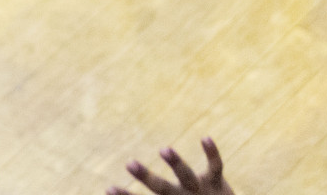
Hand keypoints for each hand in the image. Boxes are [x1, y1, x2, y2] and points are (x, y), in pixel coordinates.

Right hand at [112, 139, 231, 194]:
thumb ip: (160, 193)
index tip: (108, 188)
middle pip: (162, 188)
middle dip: (146, 176)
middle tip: (129, 163)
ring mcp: (201, 190)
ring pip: (187, 176)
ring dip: (175, 163)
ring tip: (165, 149)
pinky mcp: (219, 184)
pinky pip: (216, 167)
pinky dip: (212, 153)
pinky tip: (205, 137)